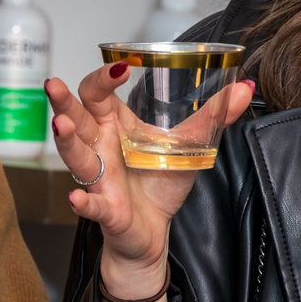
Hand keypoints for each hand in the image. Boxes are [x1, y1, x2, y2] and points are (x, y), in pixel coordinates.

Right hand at [46, 63, 254, 289]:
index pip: (98, 93)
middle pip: (75, 117)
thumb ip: (214, 116)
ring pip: (76, 156)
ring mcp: (99, 178)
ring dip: (66, 141)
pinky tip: (77, 197)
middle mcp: (101, 147)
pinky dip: (83, 202)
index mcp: (115, 125)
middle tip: (54, 85)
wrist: (153, 233)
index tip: (119, 67)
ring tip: (62, 126)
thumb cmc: (160, 185)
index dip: (103, 78)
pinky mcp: (104, 209)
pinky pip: (90, 204)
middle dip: (63, 101)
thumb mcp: (189, 146)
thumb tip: (246, 88)